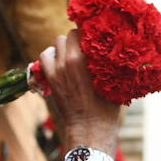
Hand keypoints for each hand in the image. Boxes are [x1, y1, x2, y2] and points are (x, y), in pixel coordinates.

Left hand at [38, 30, 120, 151]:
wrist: (89, 129)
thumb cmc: (107, 109)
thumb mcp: (115, 83)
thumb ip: (110, 63)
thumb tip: (115, 49)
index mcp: (85, 59)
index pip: (83, 31)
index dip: (89, 31)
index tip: (95, 35)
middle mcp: (69, 60)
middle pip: (69, 35)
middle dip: (77, 38)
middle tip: (85, 47)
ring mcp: (57, 69)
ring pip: (56, 43)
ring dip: (64, 46)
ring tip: (73, 54)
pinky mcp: (50, 79)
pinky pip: (46, 56)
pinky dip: (52, 55)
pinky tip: (61, 62)